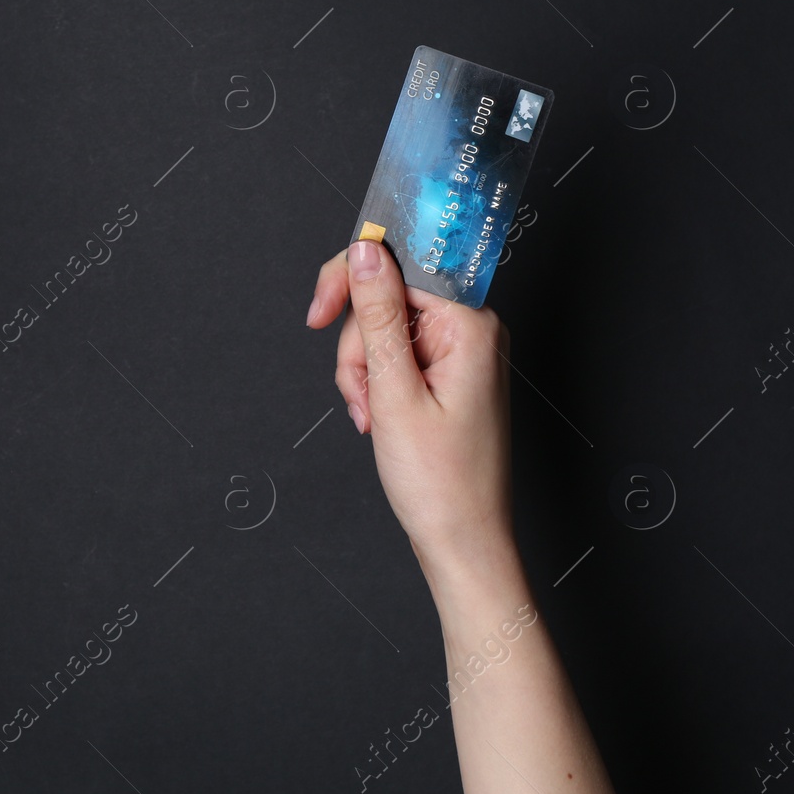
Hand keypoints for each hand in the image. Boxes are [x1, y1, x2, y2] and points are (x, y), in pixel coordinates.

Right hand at [306, 239, 513, 564]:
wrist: (462, 541)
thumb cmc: (442, 482)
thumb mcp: (395, 392)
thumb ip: (378, 315)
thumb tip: (366, 251)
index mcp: (471, 324)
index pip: (403, 263)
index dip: (354, 279)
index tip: (321, 312)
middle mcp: (472, 329)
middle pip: (387, 298)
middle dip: (358, 347)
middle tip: (361, 394)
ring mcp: (460, 352)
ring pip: (383, 330)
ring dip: (363, 373)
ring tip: (372, 418)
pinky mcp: (447, 373)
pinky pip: (396, 357)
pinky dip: (376, 385)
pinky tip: (378, 420)